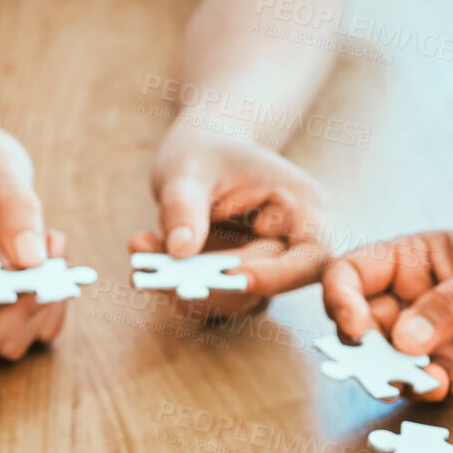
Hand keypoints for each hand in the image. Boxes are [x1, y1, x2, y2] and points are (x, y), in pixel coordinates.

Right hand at [0, 129, 70, 361]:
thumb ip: (11, 207)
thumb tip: (33, 259)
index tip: (22, 273)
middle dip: (17, 312)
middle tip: (51, 266)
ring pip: (0, 346)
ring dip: (39, 312)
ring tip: (56, 252)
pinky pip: (25, 334)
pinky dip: (50, 312)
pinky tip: (58, 265)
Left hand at [130, 122, 328, 317]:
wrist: (199, 157)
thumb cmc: (203, 152)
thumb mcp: (189, 167)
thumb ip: (185, 205)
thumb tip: (180, 250)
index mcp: (302, 208)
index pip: (309, 258)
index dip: (278, 275)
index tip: (236, 276)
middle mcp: (289, 245)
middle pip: (265, 285)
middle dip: (212, 286)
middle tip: (162, 276)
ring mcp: (261, 268)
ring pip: (233, 299)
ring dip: (187, 289)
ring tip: (143, 260)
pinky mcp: (232, 281)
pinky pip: (209, 296)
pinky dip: (175, 285)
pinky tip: (144, 258)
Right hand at [322, 232, 452, 399]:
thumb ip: (449, 305)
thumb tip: (401, 339)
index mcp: (410, 261)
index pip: (349, 275)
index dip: (341, 302)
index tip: (359, 331)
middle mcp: (408, 302)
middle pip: (360, 330)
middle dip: (372, 355)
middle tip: (398, 369)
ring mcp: (427, 340)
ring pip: (389, 367)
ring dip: (406, 380)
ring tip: (440, 382)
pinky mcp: (450, 372)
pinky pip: (428, 389)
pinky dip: (444, 392)